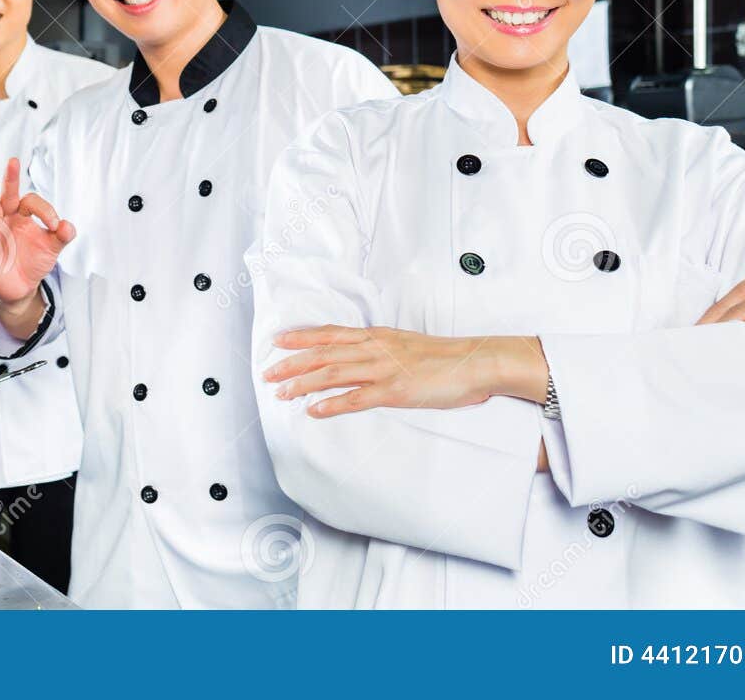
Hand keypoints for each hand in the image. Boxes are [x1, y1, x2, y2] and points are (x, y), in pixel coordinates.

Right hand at [0, 157, 74, 305]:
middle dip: (10, 179)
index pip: (31, 202)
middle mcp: (6, 220)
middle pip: (7, 196)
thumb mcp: (53, 248)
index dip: (45, 210)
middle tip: (14, 161)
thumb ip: (62, 236)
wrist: (20, 288)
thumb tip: (67, 226)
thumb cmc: (33, 261)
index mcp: (22, 215)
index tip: (56, 225)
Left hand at [263, 325, 497, 417]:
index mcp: (377, 337)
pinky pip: (358, 398)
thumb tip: (360, 360)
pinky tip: (315, 411)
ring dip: (304, 384)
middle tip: (268, 374)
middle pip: (324, 352)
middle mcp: (375, 348)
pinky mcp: (397, 390)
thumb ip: (380, 351)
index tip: (278, 341)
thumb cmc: (444, 358)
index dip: (301, 337)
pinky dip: (333, 404)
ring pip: (334, 373)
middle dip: (292, 363)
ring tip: (282, 394)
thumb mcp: (405, 346)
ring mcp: (385, 368)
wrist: (476, 362)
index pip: (330, 333)